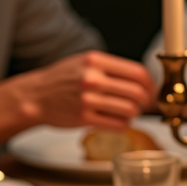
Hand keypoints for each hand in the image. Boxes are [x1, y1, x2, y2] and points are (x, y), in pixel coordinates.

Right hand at [17, 51, 153, 129]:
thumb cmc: (63, 78)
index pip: (137, 72)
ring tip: (129, 112)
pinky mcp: (84, 118)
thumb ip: (111, 68)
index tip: (150, 89)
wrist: (36, 95)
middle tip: (143, 104)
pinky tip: (118, 120)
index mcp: (96, 60)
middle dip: (145, 101)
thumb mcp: (86, 61)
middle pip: (137, 92)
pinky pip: (117, 125)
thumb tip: (143, 79)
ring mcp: (88, 99)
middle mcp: (92, 78)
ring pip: (130, 110)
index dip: (150, 83)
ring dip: (135, 113)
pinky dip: (123, 124)